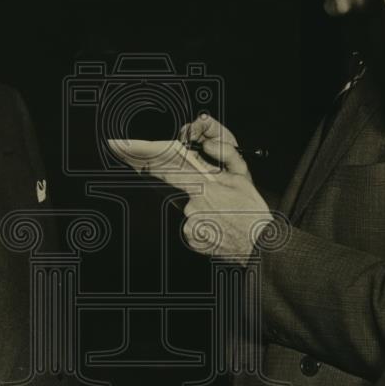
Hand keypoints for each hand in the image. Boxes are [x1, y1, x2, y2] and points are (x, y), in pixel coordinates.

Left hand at [153, 117, 271, 261]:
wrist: (259, 243)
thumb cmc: (251, 211)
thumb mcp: (241, 177)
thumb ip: (224, 155)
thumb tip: (208, 143)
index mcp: (203, 186)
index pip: (168, 169)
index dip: (147, 160)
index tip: (125, 150)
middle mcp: (192, 204)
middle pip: (181, 192)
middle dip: (194, 194)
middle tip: (213, 202)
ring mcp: (189, 223)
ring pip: (185, 210)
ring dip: (199, 211)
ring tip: (220, 218)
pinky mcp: (190, 238)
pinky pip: (189, 226)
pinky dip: (199, 226)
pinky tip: (215, 228)